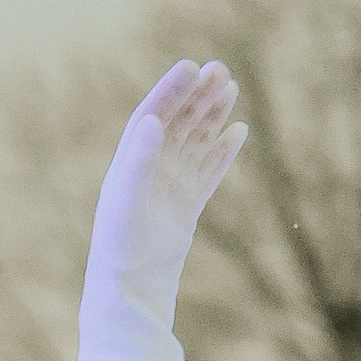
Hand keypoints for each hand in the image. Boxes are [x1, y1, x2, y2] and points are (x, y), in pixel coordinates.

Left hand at [78, 59, 245, 360]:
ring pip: (194, 143)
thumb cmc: (121, 252)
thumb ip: (137, 163)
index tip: (191, 66)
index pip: (152, 116)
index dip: (171, 91)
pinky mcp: (186, 207)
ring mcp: (169, 188)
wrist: (131, 294)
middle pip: (176, 123)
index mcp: (129, 164)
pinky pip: (207, 172)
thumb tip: (150, 120)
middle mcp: (149, 171)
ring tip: (230, 89)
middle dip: (197, 97)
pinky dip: (222, 153)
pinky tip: (239, 132)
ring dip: (211, 116)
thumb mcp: (126, 205)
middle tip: (221, 70)